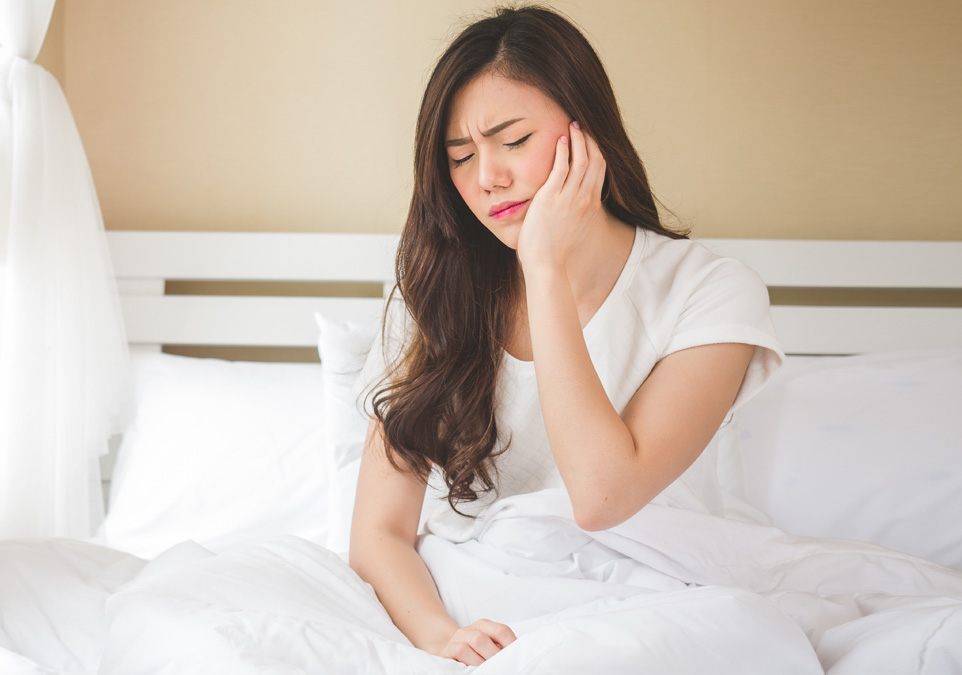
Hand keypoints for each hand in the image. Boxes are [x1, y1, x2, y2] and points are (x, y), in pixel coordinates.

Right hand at [436, 619, 516, 665]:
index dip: (511, 644)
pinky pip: (460, 651)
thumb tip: (517, 657)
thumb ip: (499, 648)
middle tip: (503, 667)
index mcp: (484, 625)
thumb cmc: (474, 651)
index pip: (501, 630)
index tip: (517, 658)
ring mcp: (458, 638)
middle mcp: (470, 629)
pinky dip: (471, 661)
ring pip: (474, 641)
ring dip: (484, 659)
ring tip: (491, 669)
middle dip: (495, 655)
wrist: (447, 650)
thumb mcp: (487, 646)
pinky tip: (476, 669)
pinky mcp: (448, 649)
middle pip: (485, 637)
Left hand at [517, 121, 606, 271]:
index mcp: (591, 205)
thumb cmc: (555, 250)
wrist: (546, 263)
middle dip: (589, 139)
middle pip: (594, 160)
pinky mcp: (551, 198)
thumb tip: (574, 205)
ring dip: (577, 139)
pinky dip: (563, 151)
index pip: (600, 169)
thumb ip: (577, 211)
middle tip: (582, 125)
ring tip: (571, 125)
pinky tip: (559, 139)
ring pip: (580, 160)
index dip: (596, 150)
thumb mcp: (574, 227)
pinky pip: (561, 168)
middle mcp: (584, 198)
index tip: (590, 138)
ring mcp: (569, 197)